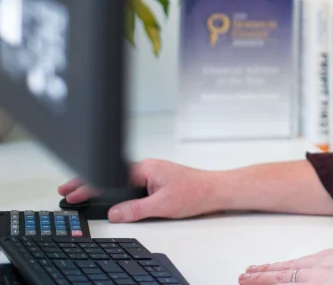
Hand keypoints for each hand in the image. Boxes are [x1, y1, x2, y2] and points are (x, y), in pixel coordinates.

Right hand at [57, 158, 222, 221]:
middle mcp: (148, 168)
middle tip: (68, 191)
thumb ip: (136, 209)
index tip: (72, 192)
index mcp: (146, 168)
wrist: (217, 190)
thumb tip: (115, 213)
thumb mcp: (162, 205)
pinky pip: (131, 184)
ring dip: (102, 186)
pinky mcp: (156, 181)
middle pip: (112, 175)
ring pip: (120, 179)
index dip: (88, 184)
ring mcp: (152, 174)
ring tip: (83, 194)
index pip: (110, 175)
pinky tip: (109, 195)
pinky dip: (116, 189)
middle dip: (89, 183)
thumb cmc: (196, 191)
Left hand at [240, 245, 332, 284]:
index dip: (277, 268)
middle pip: (285, 271)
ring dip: (264, 282)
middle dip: (262, 275)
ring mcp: (321, 280)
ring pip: (285, 281)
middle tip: (244, 276)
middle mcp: (323, 269)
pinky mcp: (324, 283)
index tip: (262, 269)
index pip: (298, 263)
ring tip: (246, 280)